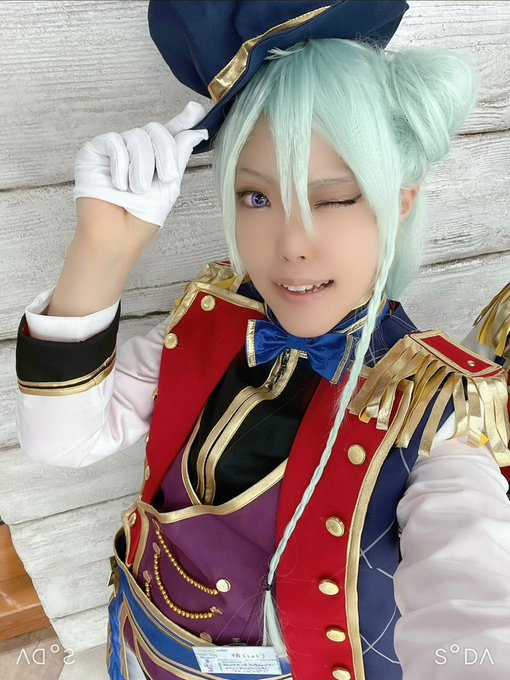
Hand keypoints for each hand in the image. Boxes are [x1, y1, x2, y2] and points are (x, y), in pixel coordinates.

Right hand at [72, 102, 207, 229]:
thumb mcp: (169, 185)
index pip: (169, 133)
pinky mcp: (94, 151)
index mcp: (154, 158)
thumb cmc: (142, 217)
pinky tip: (118, 184)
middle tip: (166, 177)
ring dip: (142, 167)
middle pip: (156, 130)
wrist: (117, 236)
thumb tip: (196, 130)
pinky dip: (121, 165)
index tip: (196, 110)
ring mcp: (115, 149)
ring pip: (137, 136)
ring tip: (136, 190)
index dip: (182, 120)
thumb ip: (179, 155)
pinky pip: (114, 142)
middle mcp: (135, 150)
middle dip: (165, 153)